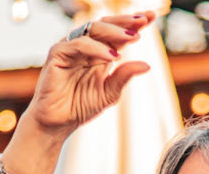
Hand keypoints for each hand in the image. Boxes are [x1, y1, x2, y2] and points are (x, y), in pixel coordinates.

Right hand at [26, 12, 154, 137]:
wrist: (57, 123)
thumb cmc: (80, 107)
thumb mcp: (109, 93)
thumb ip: (124, 77)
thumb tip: (147, 65)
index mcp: (100, 54)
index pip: (118, 34)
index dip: (134, 24)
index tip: (151, 16)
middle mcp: (86, 47)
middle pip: (106, 25)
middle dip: (125, 22)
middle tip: (143, 21)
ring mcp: (71, 48)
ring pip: (93, 29)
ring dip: (114, 32)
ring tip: (132, 38)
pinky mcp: (58, 54)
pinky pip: (78, 44)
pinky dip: (96, 48)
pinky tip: (112, 56)